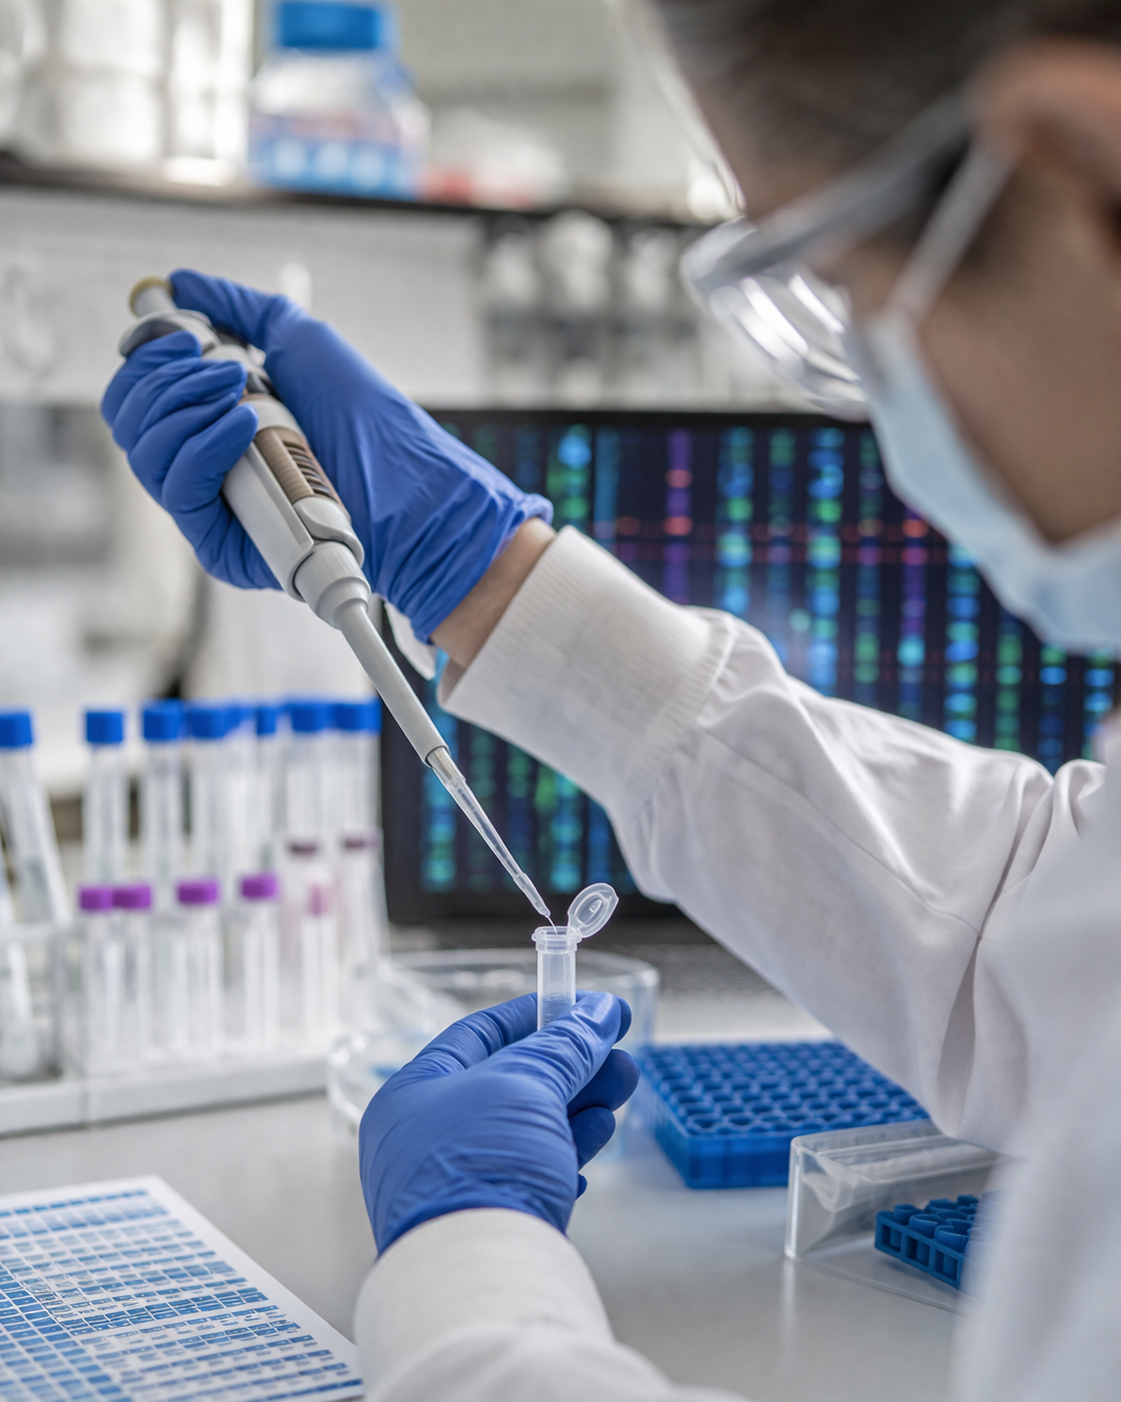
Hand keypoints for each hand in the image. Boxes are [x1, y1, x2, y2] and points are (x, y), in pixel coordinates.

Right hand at [101, 271, 551, 634]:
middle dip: (164, 377)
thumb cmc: (364, 415)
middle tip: (223, 365)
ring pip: (144, 453)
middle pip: (130, 421)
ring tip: (243, 392)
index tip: (182, 332)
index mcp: (210, 421)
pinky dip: (202, 446)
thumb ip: (236, 310)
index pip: (141, 392)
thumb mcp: (299, 342)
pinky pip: (178, 492)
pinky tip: (242, 427)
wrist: (408, 480)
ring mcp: (210, 508)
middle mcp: (202, 465)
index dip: (147, 357)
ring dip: (185, 406)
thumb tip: (178, 281)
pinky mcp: (221, 546)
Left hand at [360, 992, 638, 1251]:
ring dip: (578, 1105)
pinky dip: (563, 1152)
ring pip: (525, 1129)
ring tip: (623, 1090)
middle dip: (572, 1065)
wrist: (477, 1275)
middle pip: (510, 1083)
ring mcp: (453, 1182)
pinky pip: (528, 1172)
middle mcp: (425, 1136)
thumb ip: (565, 1046)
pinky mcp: (483, 1220)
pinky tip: (593, 1143)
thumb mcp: (527, 1085)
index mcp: (414, 1092)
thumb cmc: (483, 1163)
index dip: (537, 1015)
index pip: (479, 1034)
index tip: (585, 1007)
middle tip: (621, 1052)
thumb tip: (601, 1013)